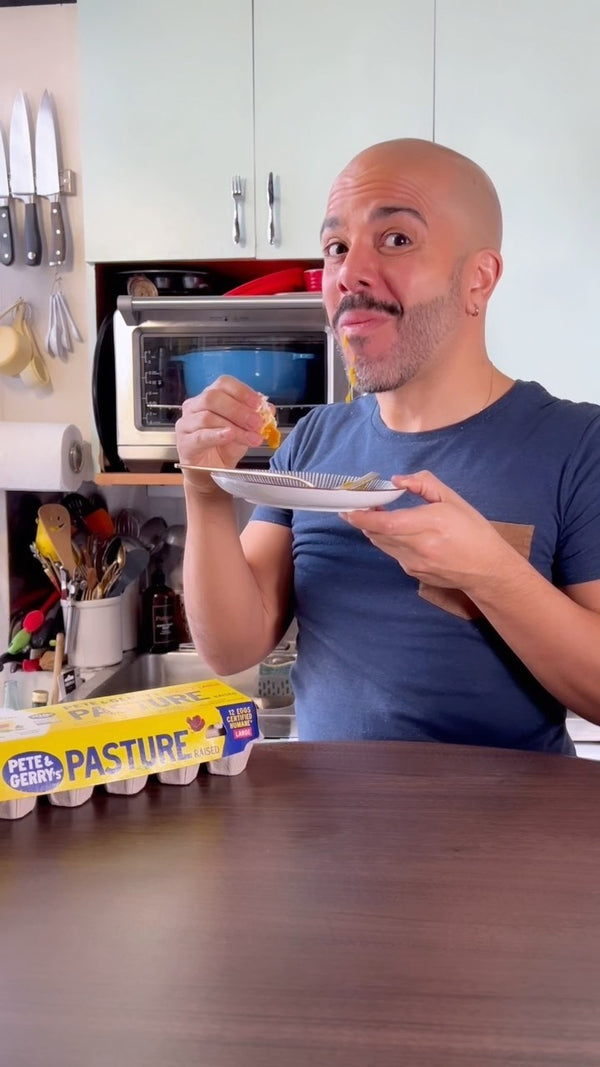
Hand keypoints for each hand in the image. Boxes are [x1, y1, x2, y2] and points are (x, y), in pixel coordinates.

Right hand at [175, 375, 268, 489]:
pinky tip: (229, 436)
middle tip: (257, 423)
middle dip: (239, 410)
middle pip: (213, 397)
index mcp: (210, 397)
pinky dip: (217, 435)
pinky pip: (200, 435)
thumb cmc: (224, 448)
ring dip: (234, 427)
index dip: (242, 392)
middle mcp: (194, 406)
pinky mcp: (184, 442)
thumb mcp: (245, 431)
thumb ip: (256, 418)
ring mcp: (186, 424)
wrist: (209, 474)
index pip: (223, 384)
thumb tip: (269, 408)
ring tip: (251, 437)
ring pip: (208, 417)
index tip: (259, 404)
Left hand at [340, 470, 510, 594]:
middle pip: (378, 534)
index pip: (387, 523)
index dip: (363, 517)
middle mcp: (419, 546)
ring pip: (382, 544)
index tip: (348, 508)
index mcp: (431, 524)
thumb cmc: (473, 531)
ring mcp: (414, 563)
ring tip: (373, 515)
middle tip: (354, 506)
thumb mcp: (453, 499)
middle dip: (362, 520)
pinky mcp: (413, 572)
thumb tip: (397, 481)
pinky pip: (393, 553)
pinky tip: (398, 533)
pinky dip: (389, 541)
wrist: (487, 569)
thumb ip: (424, 484)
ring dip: (374, 530)